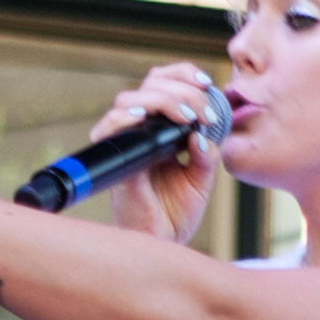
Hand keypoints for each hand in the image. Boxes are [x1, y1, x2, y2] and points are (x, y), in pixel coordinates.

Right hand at [93, 62, 221, 245]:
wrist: (161, 244)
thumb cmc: (175, 214)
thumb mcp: (201, 178)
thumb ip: (206, 152)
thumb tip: (202, 131)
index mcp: (161, 130)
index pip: (165, 83)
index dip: (184, 75)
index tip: (207, 84)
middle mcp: (141, 132)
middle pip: (151, 83)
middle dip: (183, 89)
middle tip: (204, 113)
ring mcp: (128, 144)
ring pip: (131, 98)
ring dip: (164, 99)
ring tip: (188, 118)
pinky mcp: (118, 161)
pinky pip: (112, 128)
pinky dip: (128, 117)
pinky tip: (153, 120)